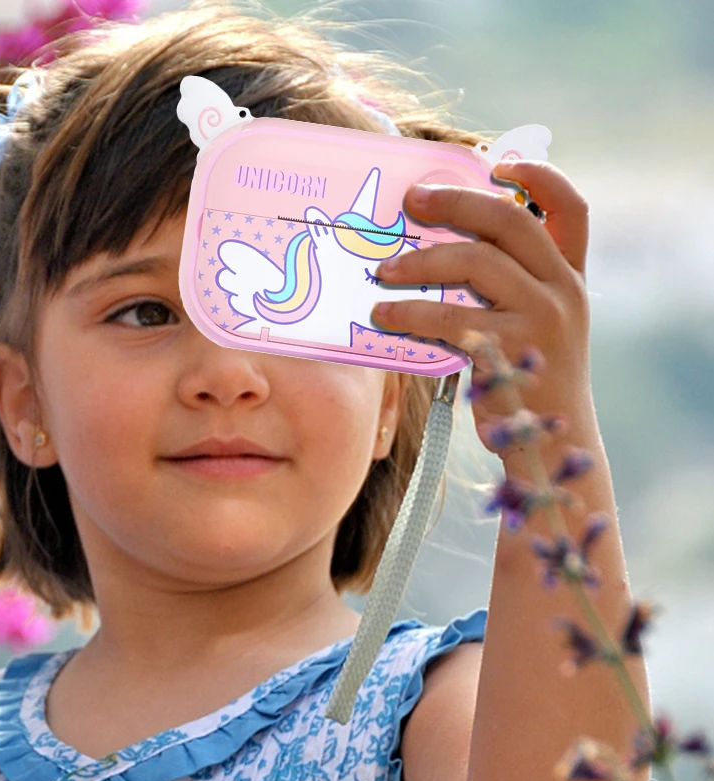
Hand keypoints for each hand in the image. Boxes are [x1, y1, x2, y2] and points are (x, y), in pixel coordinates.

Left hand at [369, 162, 592, 451]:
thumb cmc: (527, 380)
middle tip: (410, 202)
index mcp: (570, 277)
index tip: (499, 163)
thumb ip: (507, 286)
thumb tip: (438, 248)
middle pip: (511, 222)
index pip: (571, 209)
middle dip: (456, 203)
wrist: (551, 444)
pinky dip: (412, 313)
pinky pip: (452, 318)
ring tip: (382, 269)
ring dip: (422, 261)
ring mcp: (541, 320)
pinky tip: (383, 316)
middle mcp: (563, 291)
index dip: (540, 176)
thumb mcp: (535, 326)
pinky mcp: (510, 352)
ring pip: (477, 263)